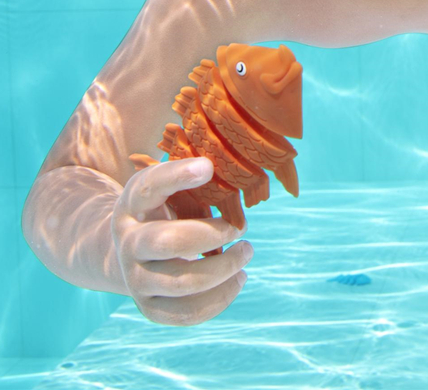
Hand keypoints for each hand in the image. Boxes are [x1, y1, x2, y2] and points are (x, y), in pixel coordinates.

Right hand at [111, 156, 251, 325]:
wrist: (129, 250)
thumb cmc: (164, 207)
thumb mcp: (169, 186)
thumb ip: (194, 178)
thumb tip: (237, 175)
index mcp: (133, 203)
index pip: (151, 186)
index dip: (178, 175)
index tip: (208, 168)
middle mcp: (128, 242)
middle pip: (168, 242)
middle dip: (212, 236)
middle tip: (239, 228)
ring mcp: (135, 278)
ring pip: (182, 283)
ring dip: (224, 269)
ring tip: (246, 252)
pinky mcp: (149, 307)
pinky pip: (186, 313)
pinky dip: (220, 297)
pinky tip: (238, 278)